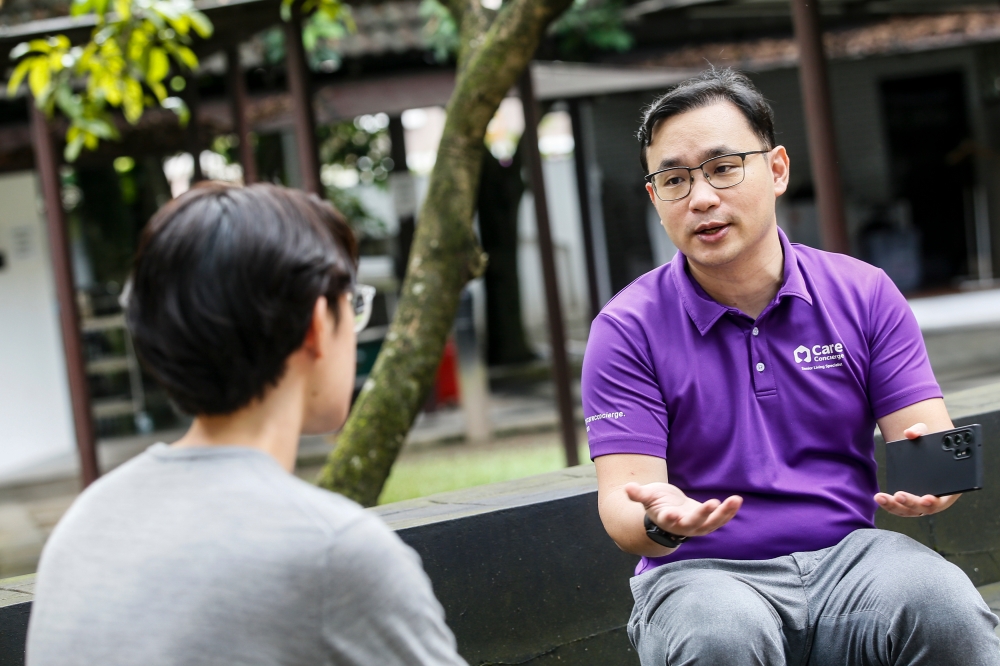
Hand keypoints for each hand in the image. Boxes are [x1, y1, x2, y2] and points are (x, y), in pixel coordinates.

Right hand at [625, 481, 741, 537]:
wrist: (668, 511)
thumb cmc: (656, 502)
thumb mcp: (647, 496)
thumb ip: (638, 494)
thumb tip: (627, 488)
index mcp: (665, 519)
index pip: (668, 520)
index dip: (670, 517)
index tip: (672, 513)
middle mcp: (682, 526)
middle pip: (693, 523)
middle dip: (703, 514)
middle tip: (712, 503)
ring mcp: (697, 526)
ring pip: (711, 523)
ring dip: (723, 514)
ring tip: (734, 500)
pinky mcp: (707, 521)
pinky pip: (720, 518)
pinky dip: (729, 511)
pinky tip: (737, 500)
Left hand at [874, 422, 960, 516]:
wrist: (926, 455)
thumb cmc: (932, 448)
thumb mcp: (929, 437)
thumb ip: (921, 432)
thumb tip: (909, 433)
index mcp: (950, 489)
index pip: (945, 499)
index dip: (937, 501)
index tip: (928, 498)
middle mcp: (936, 500)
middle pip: (925, 508)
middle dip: (912, 502)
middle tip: (900, 495)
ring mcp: (922, 504)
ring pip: (909, 510)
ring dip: (895, 506)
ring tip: (881, 497)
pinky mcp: (908, 503)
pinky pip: (898, 508)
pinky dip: (889, 504)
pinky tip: (878, 497)